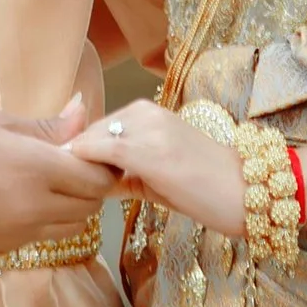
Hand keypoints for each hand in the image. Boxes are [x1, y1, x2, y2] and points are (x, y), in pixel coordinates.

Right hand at [0, 97, 118, 254]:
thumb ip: (46, 127)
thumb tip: (83, 110)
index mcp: (35, 169)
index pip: (97, 179)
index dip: (101, 167)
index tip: (91, 155)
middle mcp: (33, 209)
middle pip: (89, 208)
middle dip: (88, 189)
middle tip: (70, 168)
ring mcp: (17, 236)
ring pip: (68, 229)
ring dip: (68, 209)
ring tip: (44, 186)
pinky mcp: (1, 252)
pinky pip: (39, 240)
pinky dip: (41, 224)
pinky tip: (16, 203)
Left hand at [66, 97, 242, 236]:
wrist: (247, 193)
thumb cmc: (208, 189)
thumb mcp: (161, 175)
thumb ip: (128, 171)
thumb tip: (92, 180)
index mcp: (150, 113)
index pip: (99, 128)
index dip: (80, 151)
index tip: (63, 173)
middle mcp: (146, 113)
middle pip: (92, 131)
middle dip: (75, 155)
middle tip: (59, 183)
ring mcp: (147, 129)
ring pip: (93, 138)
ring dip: (77, 161)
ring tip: (66, 187)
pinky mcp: (148, 150)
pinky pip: (102, 149)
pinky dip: (83, 162)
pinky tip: (76, 181)